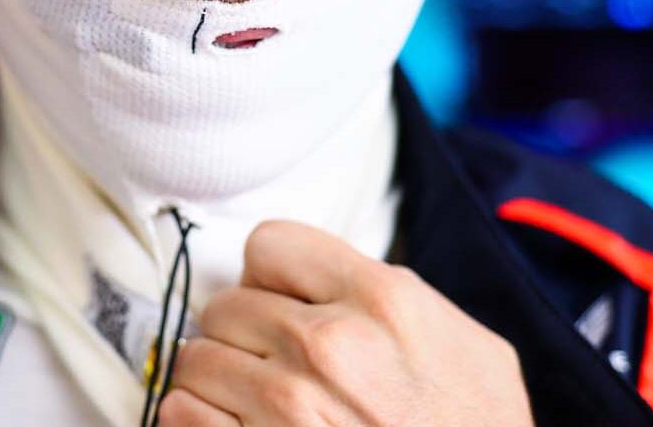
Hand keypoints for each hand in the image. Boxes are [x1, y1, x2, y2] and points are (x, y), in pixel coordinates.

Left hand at [162, 219, 533, 426]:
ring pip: (196, 357)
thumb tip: (339, 284)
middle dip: (243, 332)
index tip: (283, 302)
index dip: (271, 276)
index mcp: (380, 301)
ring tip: (248, 397)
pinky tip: (230, 425)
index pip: (270, 244)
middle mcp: (327, 345)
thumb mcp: (471, 348)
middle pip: (225, 304)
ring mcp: (286, 407)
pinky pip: (181, 414)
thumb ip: (401, 299)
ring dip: (216, 377)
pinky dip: (195, 419)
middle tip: (270, 360)